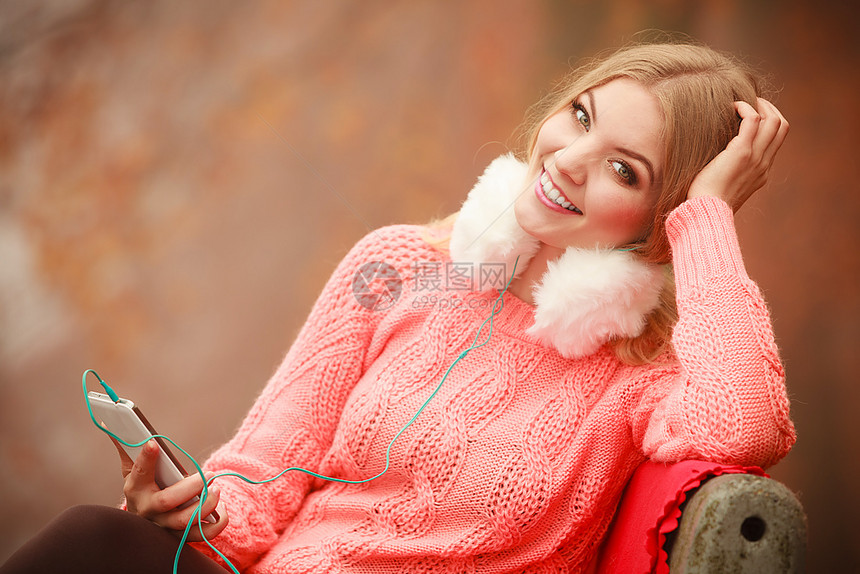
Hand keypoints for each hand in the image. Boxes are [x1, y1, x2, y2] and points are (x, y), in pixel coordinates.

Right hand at [113, 438, 229, 540]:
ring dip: (204, 506)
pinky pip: (201, 536)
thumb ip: (128, 448)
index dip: (145, 459)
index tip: (153, 443)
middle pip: (166, 502)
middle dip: (190, 487)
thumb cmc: (144, 487)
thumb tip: (114, 422)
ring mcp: (164, 526)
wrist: (144, 521)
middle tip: (209, 474)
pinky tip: (222, 508)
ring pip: (184, 522)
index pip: (138, 474)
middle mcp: (148, 510)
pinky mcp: (180, 536)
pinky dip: (216, 524)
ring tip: (217, 489)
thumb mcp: (132, 469)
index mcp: (135, 489)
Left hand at [686, 98, 788, 211]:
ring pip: (773, 120)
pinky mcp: (742, 152)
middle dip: (769, 108)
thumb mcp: (725, 186)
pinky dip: (744, 108)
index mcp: (762, 171)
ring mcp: (755, 157)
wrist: (706, 211)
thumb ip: (730, 171)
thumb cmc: (707, 200)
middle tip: (751, 102)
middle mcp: (764, 163)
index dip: (770, 121)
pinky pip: (752, 119)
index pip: (778, 139)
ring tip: (741, 102)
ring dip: (759, 105)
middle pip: (781, 126)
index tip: (754, 113)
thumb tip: (718, 160)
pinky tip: (731, 107)